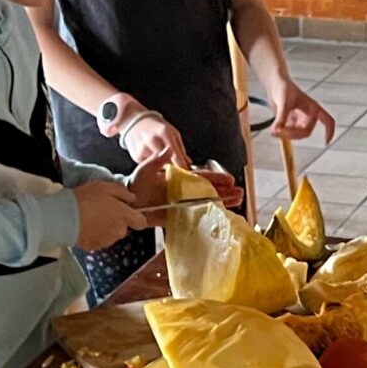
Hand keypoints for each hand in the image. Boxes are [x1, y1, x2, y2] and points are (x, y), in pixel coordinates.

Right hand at [75, 179, 151, 250]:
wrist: (64, 217)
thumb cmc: (85, 199)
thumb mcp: (105, 187)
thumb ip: (122, 193)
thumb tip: (132, 199)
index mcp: (124, 216)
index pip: (141, 222)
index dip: (135, 217)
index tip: (126, 211)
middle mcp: (119, 231)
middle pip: (124, 228)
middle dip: (116, 221)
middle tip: (102, 209)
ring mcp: (106, 241)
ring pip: (111, 235)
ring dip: (105, 228)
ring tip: (91, 217)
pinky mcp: (94, 247)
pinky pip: (99, 240)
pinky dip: (94, 235)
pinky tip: (84, 225)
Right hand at [118, 110, 190, 170]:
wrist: (135, 123)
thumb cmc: (157, 129)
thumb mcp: (172, 133)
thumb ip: (181, 149)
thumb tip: (188, 163)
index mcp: (164, 132)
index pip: (175, 153)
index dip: (181, 165)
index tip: (186, 172)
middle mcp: (152, 140)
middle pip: (166, 161)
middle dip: (172, 165)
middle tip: (175, 166)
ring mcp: (143, 148)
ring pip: (158, 165)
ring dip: (162, 165)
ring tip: (160, 156)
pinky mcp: (137, 155)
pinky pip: (149, 166)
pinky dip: (152, 164)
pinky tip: (151, 155)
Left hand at [123, 160, 241, 211]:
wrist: (126, 203)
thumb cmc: (134, 185)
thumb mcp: (145, 169)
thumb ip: (156, 161)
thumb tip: (168, 150)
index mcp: (178, 179)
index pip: (201, 177)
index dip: (216, 178)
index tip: (229, 178)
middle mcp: (183, 192)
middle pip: (208, 191)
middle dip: (225, 191)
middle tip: (240, 192)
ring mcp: (181, 205)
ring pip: (205, 203)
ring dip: (222, 202)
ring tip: (237, 201)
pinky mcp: (176, 218)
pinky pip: (195, 217)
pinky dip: (208, 216)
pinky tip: (221, 215)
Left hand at [271, 83, 335, 142]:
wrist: (274, 84)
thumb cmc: (283, 88)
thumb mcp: (283, 102)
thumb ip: (281, 117)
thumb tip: (276, 130)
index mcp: (313, 107)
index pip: (328, 120)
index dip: (329, 131)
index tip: (326, 142)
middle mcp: (309, 115)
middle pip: (306, 132)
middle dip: (292, 134)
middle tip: (277, 131)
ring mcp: (300, 120)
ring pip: (296, 135)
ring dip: (286, 135)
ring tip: (273, 129)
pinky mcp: (292, 123)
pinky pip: (289, 133)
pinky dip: (281, 133)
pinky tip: (274, 128)